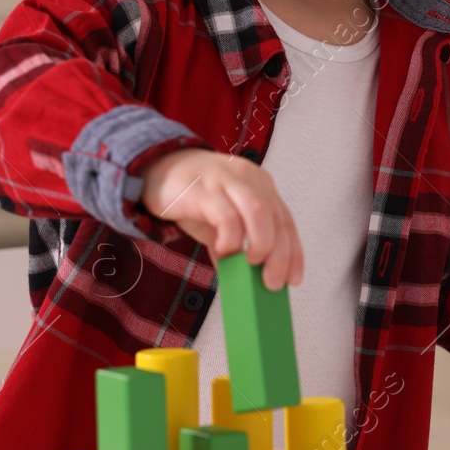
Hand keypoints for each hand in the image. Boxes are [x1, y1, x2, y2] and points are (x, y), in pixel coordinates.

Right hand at [139, 148, 303, 289]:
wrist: (156, 168)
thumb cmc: (193, 195)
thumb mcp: (221, 219)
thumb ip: (237, 242)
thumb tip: (247, 278)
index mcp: (260, 185)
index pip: (285, 220)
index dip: (293, 252)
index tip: (293, 279)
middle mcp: (248, 179)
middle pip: (275, 219)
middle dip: (280, 256)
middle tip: (271, 282)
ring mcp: (226, 181)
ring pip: (258, 212)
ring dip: (260, 244)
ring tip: (251, 264)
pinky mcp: (202, 189)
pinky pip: (225, 215)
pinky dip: (230, 238)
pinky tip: (223, 251)